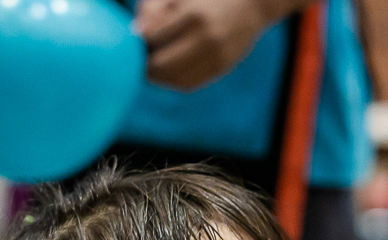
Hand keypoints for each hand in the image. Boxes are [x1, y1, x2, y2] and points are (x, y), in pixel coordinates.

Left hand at [135, 0, 284, 88]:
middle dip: (145, 63)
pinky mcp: (220, 69)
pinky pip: (188, 83)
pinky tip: (169, 68)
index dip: (138, 40)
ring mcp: (216, 57)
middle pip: (160, 66)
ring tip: (154, 62)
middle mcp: (206, 39)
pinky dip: (173, 79)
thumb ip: (155, 9)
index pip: (152, 37)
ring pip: (173, 80)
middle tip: (140, 56)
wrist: (252, 4)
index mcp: (194, 15)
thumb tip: (135, 33)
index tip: (135, 37)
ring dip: (158, 75)